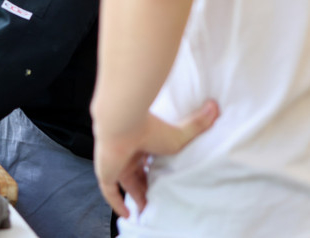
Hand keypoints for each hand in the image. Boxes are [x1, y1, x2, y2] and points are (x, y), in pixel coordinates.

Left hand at [94, 100, 218, 217]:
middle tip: (159, 200)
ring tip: (148, 212)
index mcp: (142, 142)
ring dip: (136, 198)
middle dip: (147, 187)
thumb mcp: (180, 134)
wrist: (123, 125)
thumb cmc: (149, 128)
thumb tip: (216, 106)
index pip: (149, 160)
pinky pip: (110, 192)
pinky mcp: (106, 173)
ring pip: (126, 185)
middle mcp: (127, 153)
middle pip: (137, 174)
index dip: (156, 171)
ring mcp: (115, 163)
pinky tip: (127, 216)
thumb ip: (198, 124)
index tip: (166, 181)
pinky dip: (117, 204)